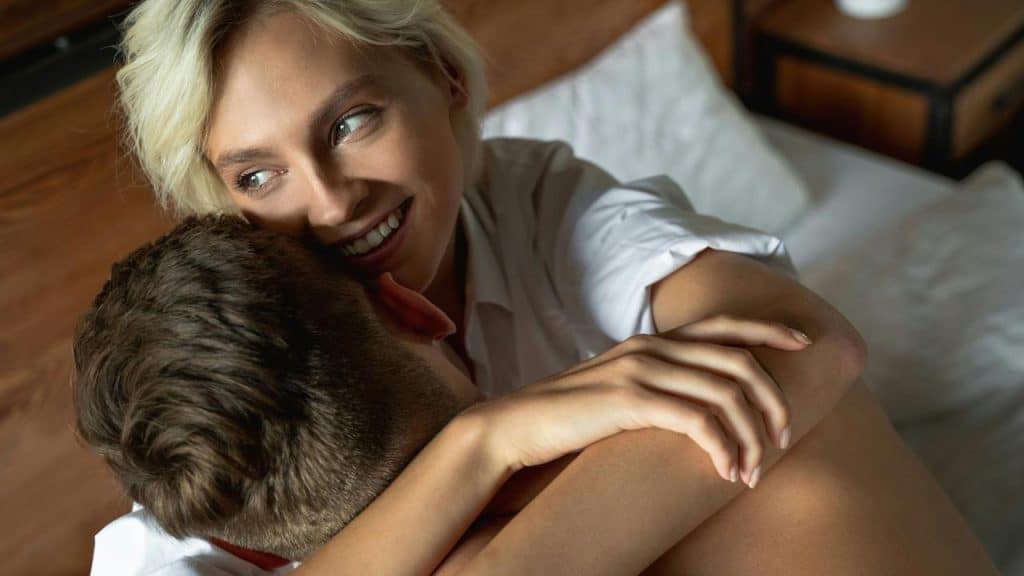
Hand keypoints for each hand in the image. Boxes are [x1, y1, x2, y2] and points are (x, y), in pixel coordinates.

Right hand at [457, 315, 810, 487]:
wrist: (515, 425)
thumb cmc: (567, 416)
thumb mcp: (617, 389)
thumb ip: (654, 383)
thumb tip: (694, 403)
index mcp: (650, 340)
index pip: (722, 324)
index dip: (768, 329)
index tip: (804, 341)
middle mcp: (651, 346)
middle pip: (737, 358)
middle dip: (772, 397)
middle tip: (782, 436)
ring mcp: (641, 370)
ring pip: (725, 392)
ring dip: (750, 435)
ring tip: (752, 470)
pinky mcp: (630, 400)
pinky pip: (698, 419)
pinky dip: (722, 447)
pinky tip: (725, 471)